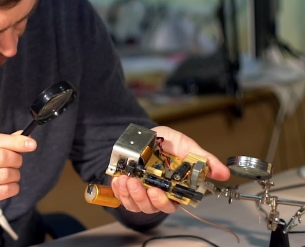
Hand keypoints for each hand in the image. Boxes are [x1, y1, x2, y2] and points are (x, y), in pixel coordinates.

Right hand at [0, 132, 36, 228]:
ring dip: (15, 175)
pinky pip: (6, 190)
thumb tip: (25, 136)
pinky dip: (13, 188)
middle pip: (2, 156)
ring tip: (9, 177)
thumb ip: (1, 144)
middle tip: (16, 164)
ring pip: (6, 173)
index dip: (16, 141)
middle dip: (16, 159)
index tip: (31, 143)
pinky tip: (7, 188)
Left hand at [111, 126, 229, 213]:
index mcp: (174, 188)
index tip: (157, 191)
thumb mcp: (187, 146)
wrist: (145, 135)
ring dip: (130, 193)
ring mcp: (142, 192)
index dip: (163, 202)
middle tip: (137, 183)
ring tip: (126, 179)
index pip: (171, 204)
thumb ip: (204, 160)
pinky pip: (122, 197)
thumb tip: (224, 173)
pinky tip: (119, 179)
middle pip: (152, 207)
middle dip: (143, 198)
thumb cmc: (167, 142)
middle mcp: (158, 193)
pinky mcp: (127, 189)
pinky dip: (119, 190)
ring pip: (136, 204)